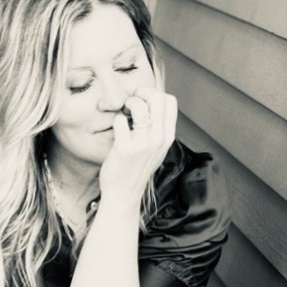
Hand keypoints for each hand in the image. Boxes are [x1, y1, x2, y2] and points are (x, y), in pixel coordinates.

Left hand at [99, 86, 177, 210]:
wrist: (124, 194)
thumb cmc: (136, 169)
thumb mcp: (155, 150)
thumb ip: (158, 128)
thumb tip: (150, 102)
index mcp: (167, 137)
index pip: (170, 101)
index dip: (155, 93)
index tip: (143, 100)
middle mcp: (158, 139)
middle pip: (157, 98)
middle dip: (141, 93)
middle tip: (131, 102)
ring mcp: (143, 145)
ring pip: (139, 106)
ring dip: (128, 104)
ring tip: (124, 114)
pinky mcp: (125, 149)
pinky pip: (120, 120)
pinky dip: (116, 120)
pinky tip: (117, 130)